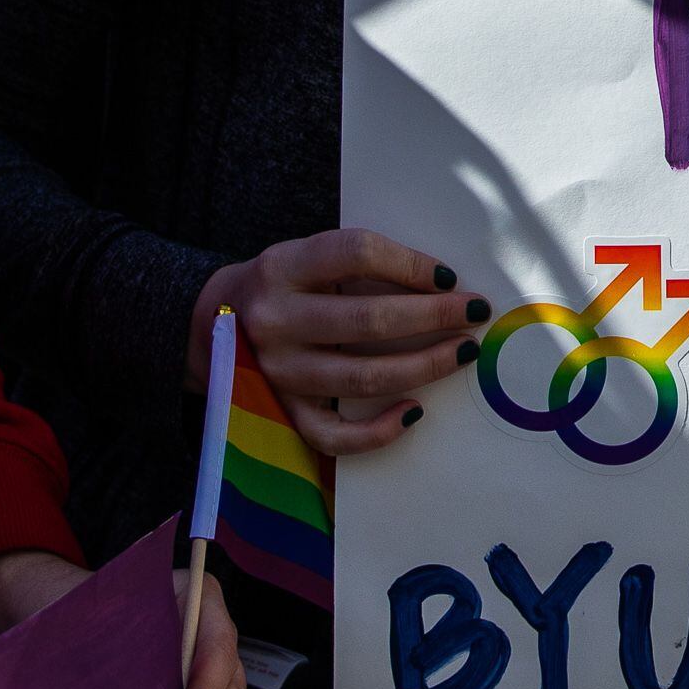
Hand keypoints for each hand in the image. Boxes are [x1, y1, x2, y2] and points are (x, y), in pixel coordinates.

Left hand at [0, 547, 245, 688]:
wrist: (70, 623)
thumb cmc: (81, 609)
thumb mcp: (92, 609)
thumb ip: (108, 635)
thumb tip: (104, 686)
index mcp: (194, 594)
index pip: (216, 640)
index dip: (206, 686)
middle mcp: (209, 627)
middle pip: (229, 678)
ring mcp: (207, 662)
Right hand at [191, 231, 477, 458]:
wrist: (214, 324)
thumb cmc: (285, 285)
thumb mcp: (306, 257)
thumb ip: (359, 267)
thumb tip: (443, 283)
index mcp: (282, 267)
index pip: (356, 253)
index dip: (410, 263)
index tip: (449, 276)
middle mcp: (275, 319)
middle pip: (368, 320)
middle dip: (433, 316)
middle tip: (474, 314)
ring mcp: (277, 371)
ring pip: (362, 377)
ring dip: (424, 366)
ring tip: (461, 353)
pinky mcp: (283, 412)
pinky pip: (335, 435)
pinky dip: (379, 431)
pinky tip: (415, 412)